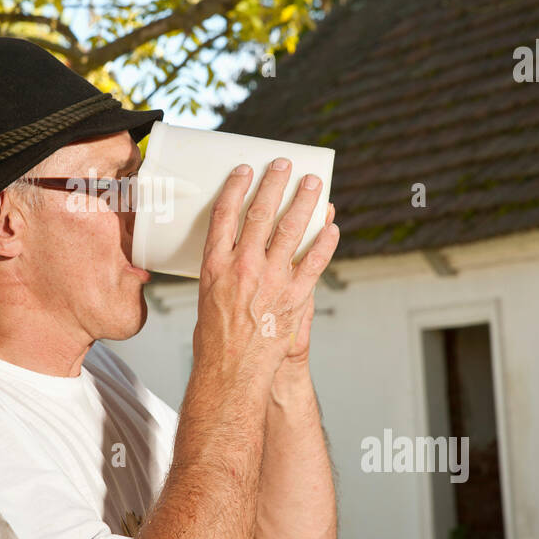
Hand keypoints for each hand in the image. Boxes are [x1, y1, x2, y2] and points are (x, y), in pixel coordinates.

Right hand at [192, 160, 339, 401]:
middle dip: (275, 184)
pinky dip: (326, 242)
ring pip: (291, 230)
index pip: (225, 214)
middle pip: (260, 213)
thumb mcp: (206, 296)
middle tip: (284, 165)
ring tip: (314, 184)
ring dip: (305, 202)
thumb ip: (223, 271)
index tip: (245, 170)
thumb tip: (236, 252)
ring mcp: (271, 281)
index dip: (235, 187)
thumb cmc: (214, 340)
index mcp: (215, 265)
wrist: (231, 373)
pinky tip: (332, 226)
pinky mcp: (294, 297)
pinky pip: (315, 263)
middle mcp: (243, 267)